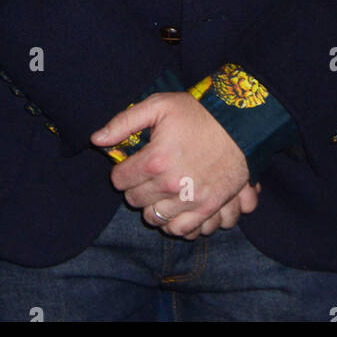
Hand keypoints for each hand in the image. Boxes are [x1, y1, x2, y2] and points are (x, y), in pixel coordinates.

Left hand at [91, 90, 249, 237]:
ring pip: (153, 218)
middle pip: (135, 200)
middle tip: (147, 174)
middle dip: (136, 186)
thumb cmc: (198, 112)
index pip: (120, 180)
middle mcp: (170, 184)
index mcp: (155, 159)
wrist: (240, 124)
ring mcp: (190, 200)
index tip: (131, 163)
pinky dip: (173, 223)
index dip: (122, 170)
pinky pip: (180, 230)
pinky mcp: (208, 208)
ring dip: (152, 206)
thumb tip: (96, 140)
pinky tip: (173, 207)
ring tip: (159, 191)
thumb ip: (123, 122)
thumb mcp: (159, 105)